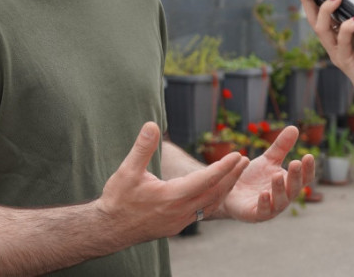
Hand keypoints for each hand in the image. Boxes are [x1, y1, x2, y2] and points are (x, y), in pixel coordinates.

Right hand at [97, 122, 248, 239]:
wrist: (110, 229)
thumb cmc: (118, 199)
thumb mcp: (127, 170)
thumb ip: (142, 147)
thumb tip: (152, 125)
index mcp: (171, 196)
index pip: (205, 180)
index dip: (223, 167)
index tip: (237, 155)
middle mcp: (180, 211)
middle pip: (214, 192)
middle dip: (231, 176)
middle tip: (244, 160)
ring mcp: (180, 221)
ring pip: (210, 204)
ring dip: (225, 188)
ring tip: (235, 173)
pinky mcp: (177, 225)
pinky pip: (203, 212)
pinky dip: (214, 199)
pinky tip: (216, 191)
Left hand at [219, 126, 314, 221]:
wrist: (229, 191)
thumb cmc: (252, 177)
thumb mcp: (267, 160)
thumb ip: (281, 147)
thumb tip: (294, 127)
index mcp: (288, 184)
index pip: (303, 178)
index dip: (307, 169)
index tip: (308, 155)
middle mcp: (283, 198)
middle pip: (293, 189)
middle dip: (295, 176)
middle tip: (294, 162)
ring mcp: (270, 208)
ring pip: (280, 201)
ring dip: (279, 189)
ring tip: (276, 175)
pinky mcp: (256, 215)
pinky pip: (263, 211)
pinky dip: (264, 203)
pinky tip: (263, 193)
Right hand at [296, 0, 353, 110]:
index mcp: (343, 37)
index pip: (324, 15)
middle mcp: (336, 44)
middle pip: (314, 20)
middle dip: (307, 0)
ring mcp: (339, 54)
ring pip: (322, 30)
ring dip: (326, 12)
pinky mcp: (347, 63)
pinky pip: (342, 43)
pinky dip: (347, 29)